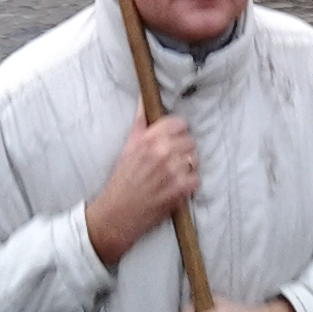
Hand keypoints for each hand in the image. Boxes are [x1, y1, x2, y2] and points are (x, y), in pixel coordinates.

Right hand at [84, 112, 197, 268]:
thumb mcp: (128, 146)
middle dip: (182, 150)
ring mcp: (174, 171)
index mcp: (149, 139)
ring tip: (172, 174)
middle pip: (190, 140)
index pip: (179, 123)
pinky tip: (175, 187)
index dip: (177, 132)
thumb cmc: (121, 180)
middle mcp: (163, 152)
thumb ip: (140, 121)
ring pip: (195, 159)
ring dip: (187, 166)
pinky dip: (189, 184)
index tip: (171, 140)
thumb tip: (144, 96)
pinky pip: (196, 179)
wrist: (116, 215)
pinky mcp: (181, 189)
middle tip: (170, 161)